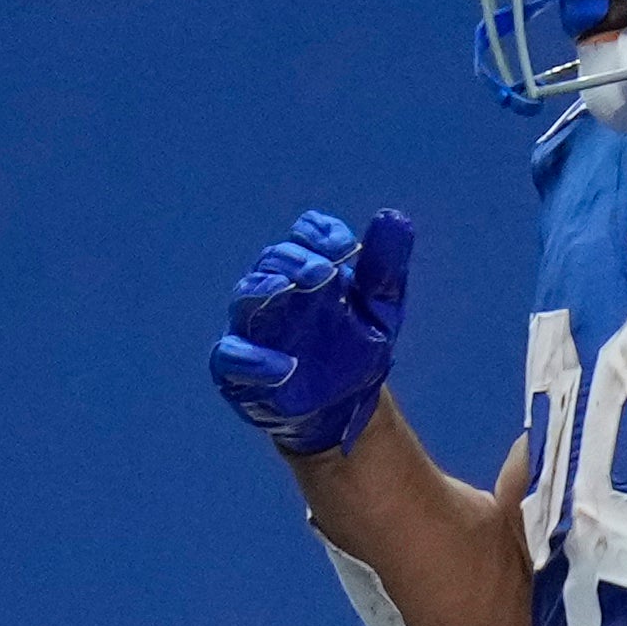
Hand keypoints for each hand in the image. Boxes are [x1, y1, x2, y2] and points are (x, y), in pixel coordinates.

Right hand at [213, 209, 416, 457]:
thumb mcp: (380, 309)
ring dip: (267, 291)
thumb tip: (394, 218)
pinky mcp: (237, 370)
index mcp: (306, 270)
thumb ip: (385, 267)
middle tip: (324, 271)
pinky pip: (231, 358)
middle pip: (272, 262)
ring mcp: (252, 329)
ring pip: (246, 299)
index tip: (346, 247)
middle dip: (296, 261)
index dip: (320, 235)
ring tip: (291, 289)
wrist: (348, 408)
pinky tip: (284, 367)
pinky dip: (253, 360)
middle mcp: (273, 292)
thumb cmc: (357, 350)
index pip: (304, 237)